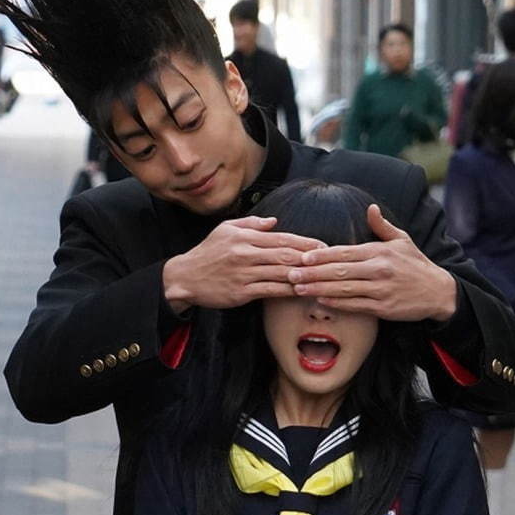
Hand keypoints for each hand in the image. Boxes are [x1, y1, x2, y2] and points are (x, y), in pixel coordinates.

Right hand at [163, 217, 320, 313]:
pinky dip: (288, 290)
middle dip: (310, 258)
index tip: (323, 245)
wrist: (184, 277)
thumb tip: (274, 222)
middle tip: (330, 261)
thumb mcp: (224, 230)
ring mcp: (244, 273)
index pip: (281, 238)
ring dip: (303, 275)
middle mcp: (245, 253)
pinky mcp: (241, 292)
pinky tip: (302, 290)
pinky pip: (271, 290)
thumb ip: (250, 224)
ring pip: (281, 272)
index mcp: (244, 237)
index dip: (305, 242)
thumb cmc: (206, 254)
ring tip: (321, 276)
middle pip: (285, 254)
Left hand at [287, 204, 457, 321]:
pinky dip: (337, 303)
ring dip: (318, 289)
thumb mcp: (402, 240)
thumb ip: (382, 226)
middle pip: (339, 271)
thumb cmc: (416, 264)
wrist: (439, 291)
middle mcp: (378, 269)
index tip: (302, 257)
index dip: (321, 255)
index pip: (344, 252)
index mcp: (379, 251)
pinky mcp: (384, 308)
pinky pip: (356, 305)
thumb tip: (370, 208)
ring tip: (298, 288)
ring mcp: (381, 289)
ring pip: (344, 289)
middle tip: (290, 274)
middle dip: (312, 273)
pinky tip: (321, 301)